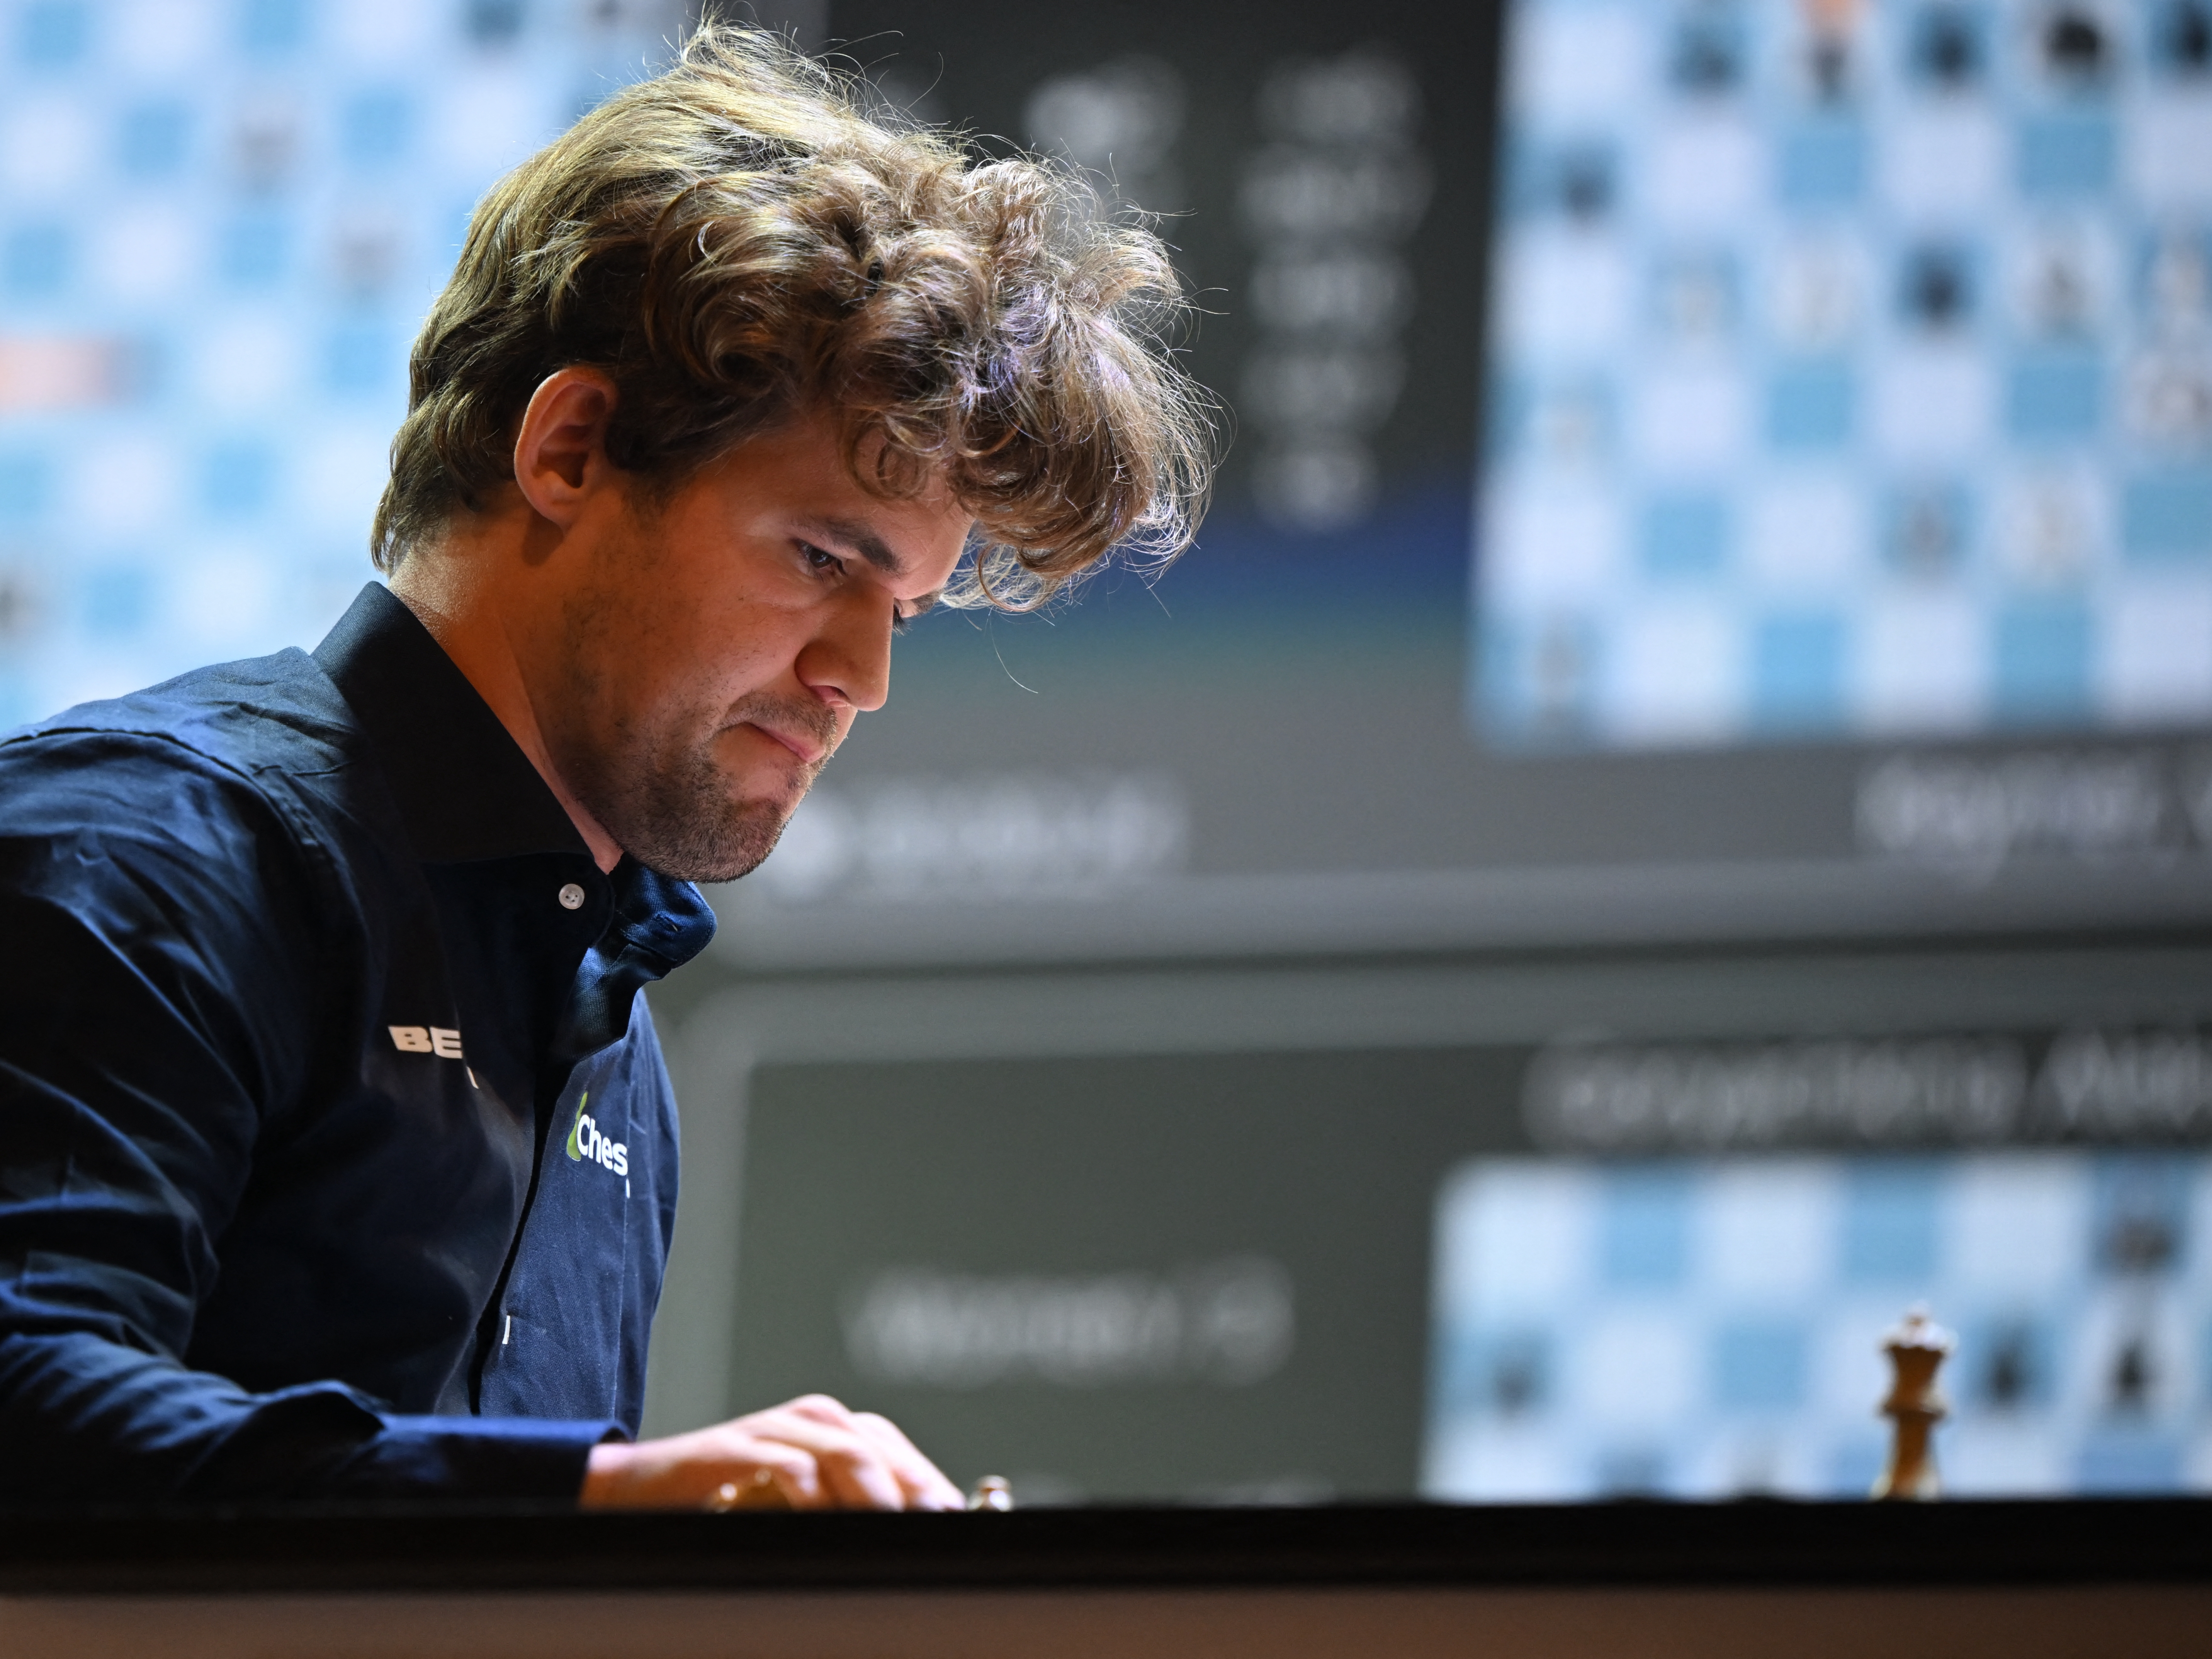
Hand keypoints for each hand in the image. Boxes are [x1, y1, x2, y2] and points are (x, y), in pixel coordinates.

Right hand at [578, 1394, 963, 1511]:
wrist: (642, 1488)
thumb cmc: (731, 1504)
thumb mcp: (802, 1507)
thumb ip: (853, 1513)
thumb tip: (916, 1543)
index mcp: (839, 1432)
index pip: (904, 1459)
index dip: (935, 1493)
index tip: (965, 1529)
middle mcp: (815, 1422)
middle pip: (884, 1453)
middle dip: (916, 1493)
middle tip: (941, 1531)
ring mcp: (775, 1430)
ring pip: (845, 1453)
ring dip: (876, 1492)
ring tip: (896, 1527)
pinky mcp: (735, 1449)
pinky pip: (785, 1465)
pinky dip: (812, 1492)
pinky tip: (825, 1519)